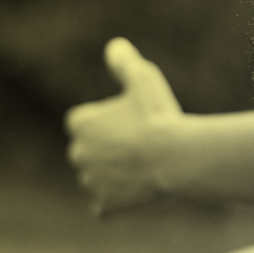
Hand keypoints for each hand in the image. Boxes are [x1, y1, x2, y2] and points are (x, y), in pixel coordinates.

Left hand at [65, 37, 185, 215]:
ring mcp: (90, 182)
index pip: (84, 122)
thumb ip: (124, 62)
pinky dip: (117, 200)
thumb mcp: (143, 78)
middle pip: (90, 150)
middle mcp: (77, 154)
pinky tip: (137, 190)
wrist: (176, 158)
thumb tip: (114, 46)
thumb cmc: (159, 115)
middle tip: (140, 144)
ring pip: (97, 177)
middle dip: (108, 149)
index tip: (131, 122)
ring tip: (144, 167)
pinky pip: (105, 205)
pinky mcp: (104, 206)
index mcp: (80, 123)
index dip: (109, 122)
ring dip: (114, 174)